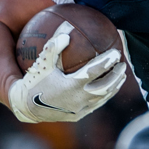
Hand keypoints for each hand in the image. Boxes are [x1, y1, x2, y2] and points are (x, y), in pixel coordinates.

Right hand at [7, 22, 125, 124]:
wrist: (26, 107)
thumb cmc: (34, 81)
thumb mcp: (41, 62)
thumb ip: (53, 47)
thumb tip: (67, 32)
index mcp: (71, 86)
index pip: (95, 72)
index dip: (107, 61)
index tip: (115, 52)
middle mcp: (78, 100)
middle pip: (105, 87)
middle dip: (116, 75)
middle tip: (122, 64)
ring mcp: (79, 110)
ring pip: (103, 98)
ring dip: (114, 87)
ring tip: (121, 77)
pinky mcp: (78, 116)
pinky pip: (96, 105)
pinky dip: (104, 96)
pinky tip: (108, 89)